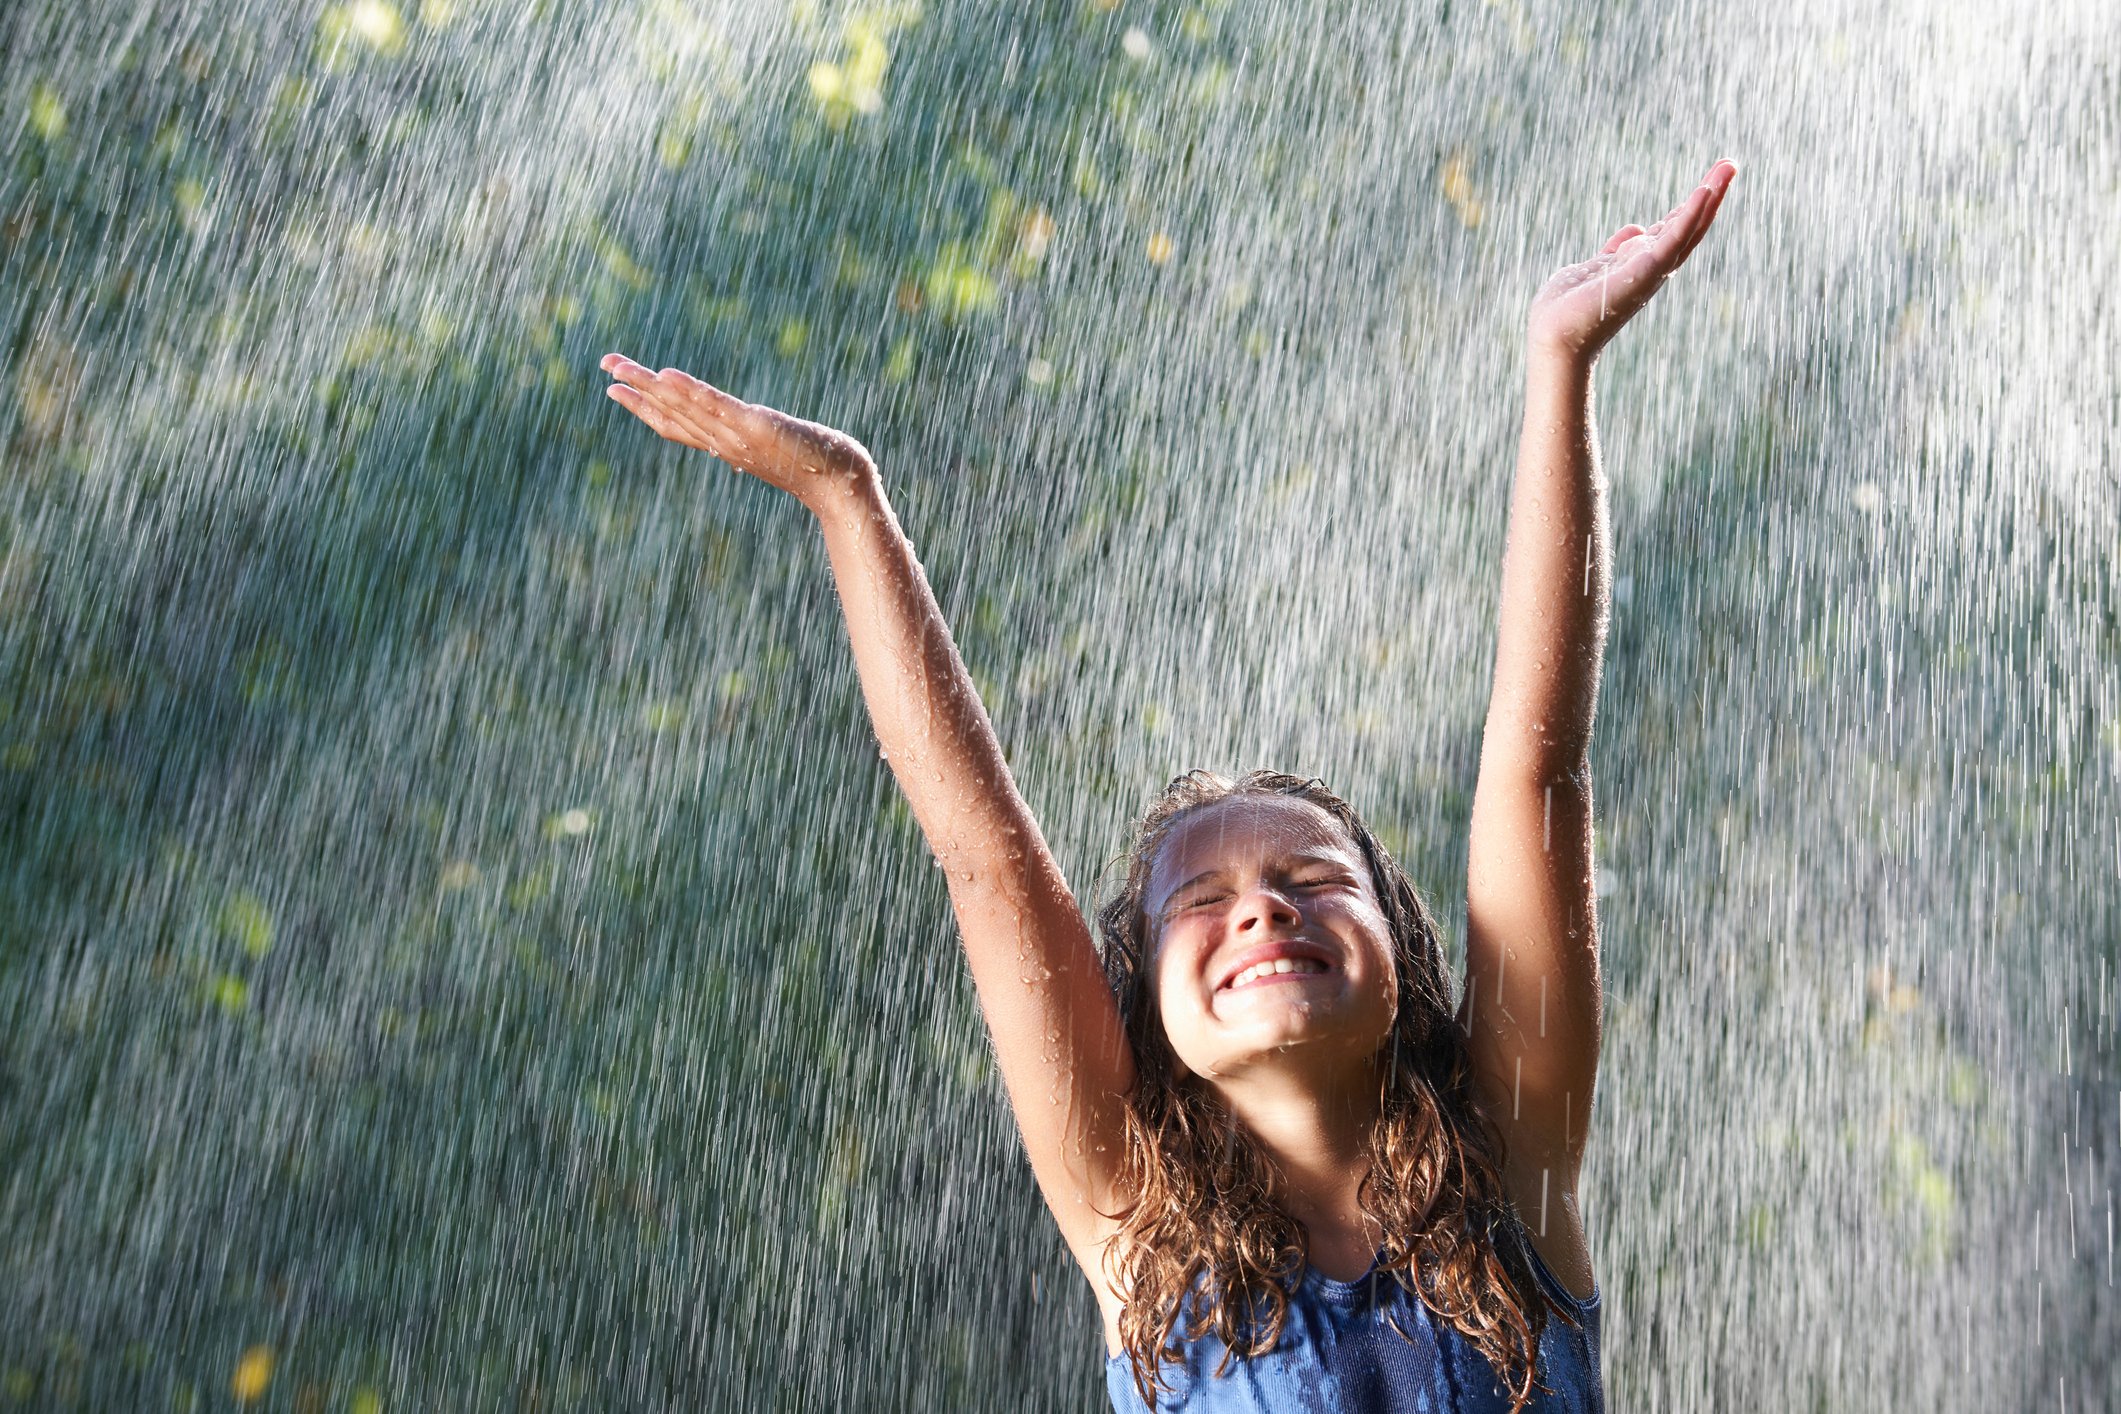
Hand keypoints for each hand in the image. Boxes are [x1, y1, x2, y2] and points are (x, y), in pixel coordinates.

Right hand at [600, 353, 875, 506]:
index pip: (673, 425)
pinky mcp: (756, 428)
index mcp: (723, 446)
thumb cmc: (812, 465)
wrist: (841, 484)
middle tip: (605, 365)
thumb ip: (750, 439)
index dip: (642, 407)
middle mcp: (723, 443)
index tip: (613, 388)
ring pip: (685, 409)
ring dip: (651, 387)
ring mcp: (737, 436)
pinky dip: (691, 393)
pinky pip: (717, 408)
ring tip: (622, 367)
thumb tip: (744, 428)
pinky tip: (667, 375)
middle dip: (636, 390)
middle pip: (670, 414)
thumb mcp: (772, 449)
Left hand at [1525, 159, 1736, 363]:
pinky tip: (1704, 192)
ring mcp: (1650, 270)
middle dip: (1710, 195)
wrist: (1554, 336)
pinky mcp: (1644, 271)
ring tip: (1727, 168)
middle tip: (1730, 164)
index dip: (1692, 205)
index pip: (1674, 230)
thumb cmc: (1568, 310)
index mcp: (1641, 264)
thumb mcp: (1596, 268)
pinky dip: (1690, 216)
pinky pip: (1673, 239)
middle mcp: (1651, 268)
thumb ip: (1617, 249)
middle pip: (1689, 226)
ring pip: (1688, 229)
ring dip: (1709, 197)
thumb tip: (1635, 230)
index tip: (1710, 179)